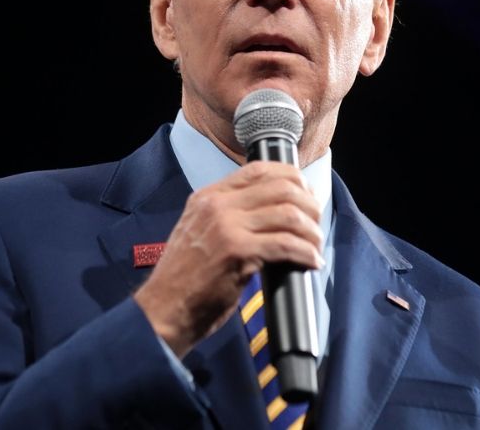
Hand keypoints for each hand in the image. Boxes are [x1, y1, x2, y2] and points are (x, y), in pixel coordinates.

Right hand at [133, 161, 322, 357]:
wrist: (163, 310)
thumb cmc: (184, 279)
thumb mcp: (198, 232)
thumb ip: (226, 216)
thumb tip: (269, 213)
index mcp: (208, 197)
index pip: (258, 169)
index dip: (291, 178)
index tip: (305, 195)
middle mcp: (217, 206)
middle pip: (281, 188)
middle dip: (309, 205)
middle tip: (316, 223)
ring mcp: (227, 227)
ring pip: (289, 215)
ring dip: (311, 232)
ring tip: (315, 247)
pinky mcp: (238, 252)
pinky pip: (286, 245)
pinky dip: (305, 253)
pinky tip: (310, 262)